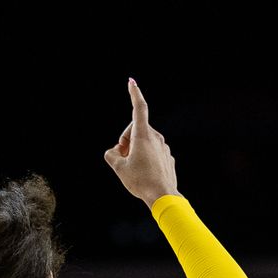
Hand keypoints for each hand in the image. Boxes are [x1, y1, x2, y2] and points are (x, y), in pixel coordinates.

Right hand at [104, 78, 178, 207]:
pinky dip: (144, 158)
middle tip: (121, 157)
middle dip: (125, 140)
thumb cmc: (140, 181)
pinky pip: (152, 152)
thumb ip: (111, 155)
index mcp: (143, 136)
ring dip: (134, 150)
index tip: (131, 82)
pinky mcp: (167, 157)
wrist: (163, 196)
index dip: (134, 94)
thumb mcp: (118, 168)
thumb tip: (114, 151)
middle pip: (135, 130)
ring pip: (144, 142)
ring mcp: (163, 147)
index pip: (139, 108)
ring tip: (131, 168)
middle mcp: (156, 138)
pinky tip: (143, 173)